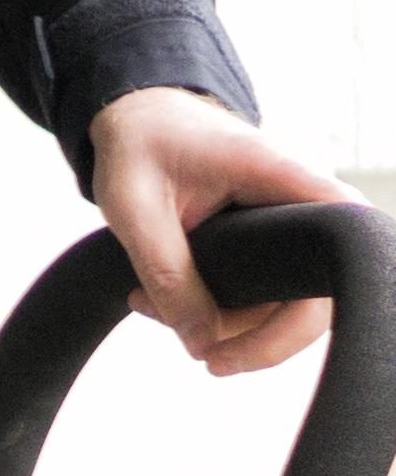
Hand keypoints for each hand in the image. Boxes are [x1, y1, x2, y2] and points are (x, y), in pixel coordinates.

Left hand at [90, 87, 351, 375]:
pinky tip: (159, 299)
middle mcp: (307, 207)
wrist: (139, 116)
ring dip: (220, 323)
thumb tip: (201, 343)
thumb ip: (168, 273)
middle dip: (255, 338)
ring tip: (149, 304)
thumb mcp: (137, 206)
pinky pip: (260, 291)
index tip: (244, 349)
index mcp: (289, 181)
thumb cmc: (143, 142)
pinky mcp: (273, 244)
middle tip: (204, 359)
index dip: (304, 317)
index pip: (338, 256)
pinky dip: (213, 306)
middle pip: (314, 298)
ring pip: (282, 303)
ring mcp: (293, 230)